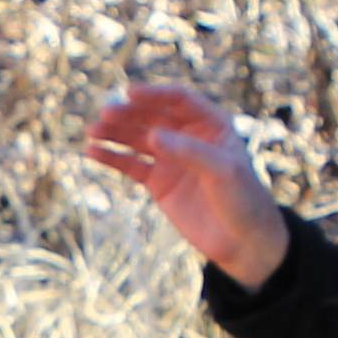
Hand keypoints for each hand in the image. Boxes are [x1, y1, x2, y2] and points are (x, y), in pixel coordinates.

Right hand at [83, 85, 294, 290]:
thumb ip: (189, 152)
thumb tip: (152, 135)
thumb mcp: (224, 172)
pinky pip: (131, 165)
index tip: (129, 93)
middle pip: (153, 116)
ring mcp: (171, 159)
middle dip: (128, 114)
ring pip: (137, 139)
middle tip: (105, 114)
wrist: (244, 243)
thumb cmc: (245, 200)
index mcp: (212, 124)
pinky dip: (112, 158)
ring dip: (115, 133)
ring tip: (92, 132)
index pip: (179, 100)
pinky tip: (93, 152)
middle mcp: (188, 136)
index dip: (154, 94)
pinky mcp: (159, 183)